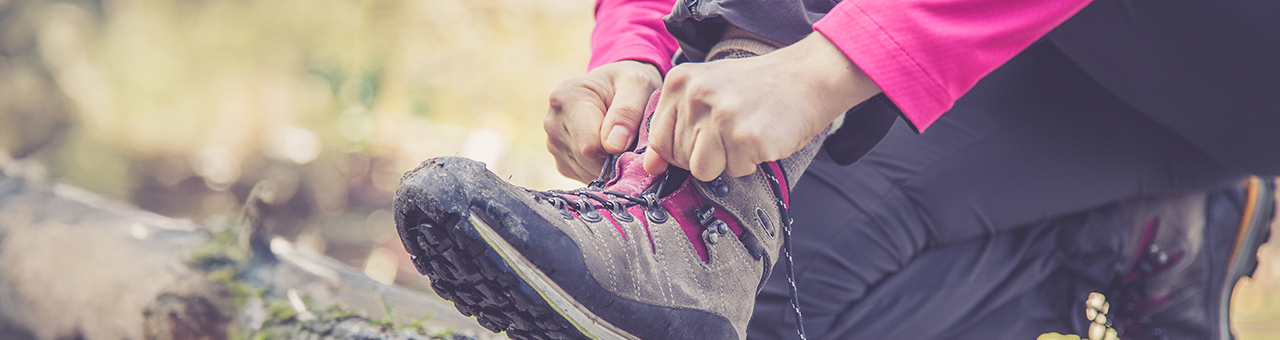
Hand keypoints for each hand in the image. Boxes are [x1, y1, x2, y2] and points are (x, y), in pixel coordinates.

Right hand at [545, 60, 661, 181]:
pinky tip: (610, 150)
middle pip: (588, 160)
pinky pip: (586, 177)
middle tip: (632, 138)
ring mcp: (553, 144)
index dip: (618, 148)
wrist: (616, 88)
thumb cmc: (628, 83)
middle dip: (616, 157)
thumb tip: (614, 146)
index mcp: (565, 98)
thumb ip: (628, 111)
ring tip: (620, 140)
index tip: (633, 135)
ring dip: (611, 164)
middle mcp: (553, 122)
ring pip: (588, 171)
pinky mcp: (561, 162)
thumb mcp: (637, 85)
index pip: (590, 144)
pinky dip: (603, 170)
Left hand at [644, 32, 880, 180]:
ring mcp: (720, 116)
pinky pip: (735, 171)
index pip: (658, 139)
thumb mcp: (707, 93)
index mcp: (679, 81)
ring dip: (726, 162)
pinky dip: (751, 162)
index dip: (681, 150)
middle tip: (732, 131)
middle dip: (706, 155)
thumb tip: (650, 167)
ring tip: (745, 135)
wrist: (807, 78)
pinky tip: (762, 137)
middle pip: (680, 158)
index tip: (705, 138)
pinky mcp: (745, 137)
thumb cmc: (756, 89)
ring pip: (703, 170)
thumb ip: (674, 126)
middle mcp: (695, 95)